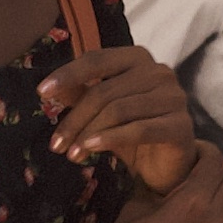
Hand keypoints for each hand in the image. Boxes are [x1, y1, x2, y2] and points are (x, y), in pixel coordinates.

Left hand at [36, 41, 198, 180]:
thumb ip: (80, 94)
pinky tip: (90, 149)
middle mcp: (159, 72)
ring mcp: (173, 97)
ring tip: (70, 154)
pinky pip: (139, 129)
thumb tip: (48, 89)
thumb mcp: (102, 111)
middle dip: (74, 119)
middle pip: (104, 91)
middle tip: (55, 144)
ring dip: (88, 133)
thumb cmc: (133, 130)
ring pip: (118, 111)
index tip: (41, 92)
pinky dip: (110, 139)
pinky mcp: (180, 125)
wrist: (170, 164)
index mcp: (138, 59)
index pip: (97, 59)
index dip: (68, 74)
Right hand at [82, 145, 222, 222]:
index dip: (207, 150)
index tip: (197, 152)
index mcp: (191, 202)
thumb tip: (165, 168)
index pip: (214, 161)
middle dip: (219, 171)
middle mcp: (213, 222)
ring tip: (221, 195)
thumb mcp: (135, 206)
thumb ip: (158, 185)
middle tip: (205, 172)